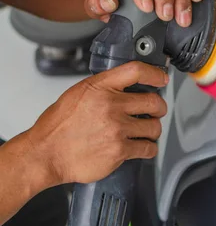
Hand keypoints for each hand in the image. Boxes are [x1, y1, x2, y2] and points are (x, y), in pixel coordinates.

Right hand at [25, 62, 168, 184]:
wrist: (44, 154)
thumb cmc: (58, 126)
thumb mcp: (78, 94)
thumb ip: (103, 87)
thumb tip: (127, 85)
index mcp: (99, 87)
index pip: (136, 71)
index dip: (155, 74)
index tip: (162, 78)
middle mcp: (110, 106)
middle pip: (154, 102)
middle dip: (159, 108)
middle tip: (156, 111)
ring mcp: (116, 129)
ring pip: (154, 127)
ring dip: (153, 130)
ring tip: (145, 131)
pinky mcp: (119, 150)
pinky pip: (148, 148)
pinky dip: (148, 148)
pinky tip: (141, 146)